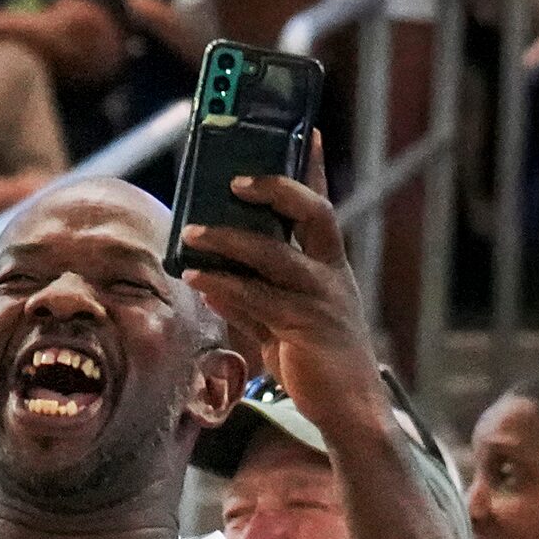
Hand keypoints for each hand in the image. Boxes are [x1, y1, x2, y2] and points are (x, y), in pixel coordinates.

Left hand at [177, 137, 386, 449]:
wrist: (347, 410)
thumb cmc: (312, 359)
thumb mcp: (280, 317)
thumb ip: (250, 293)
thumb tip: (205, 273)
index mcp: (328, 265)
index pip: (321, 206)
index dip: (314, 167)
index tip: (305, 128)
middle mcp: (331, 274)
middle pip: (313, 214)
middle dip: (277, 189)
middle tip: (234, 179)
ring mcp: (322, 299)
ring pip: (276, 255)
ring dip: (229, 239)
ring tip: (190, 232)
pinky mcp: (307, 328)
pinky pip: (260, 298)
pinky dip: (225, 286)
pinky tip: (198, 279)